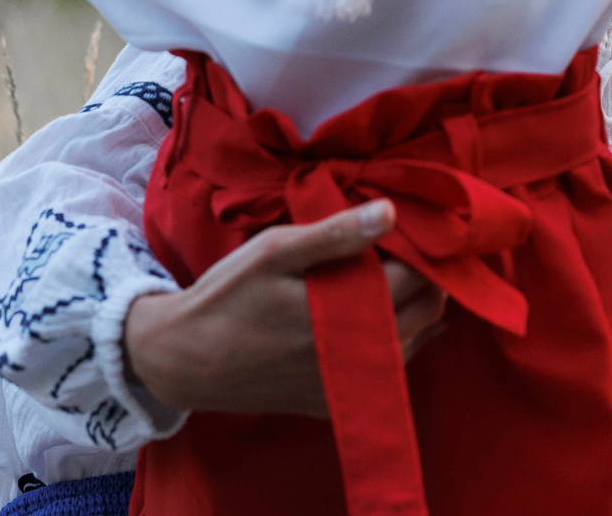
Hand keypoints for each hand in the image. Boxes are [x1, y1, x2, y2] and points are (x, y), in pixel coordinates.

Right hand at [119, 200, 446, 417]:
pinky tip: (381, 313)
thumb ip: (336, 234)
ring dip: (416, 308)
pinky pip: (388, 369)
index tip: (411, 226)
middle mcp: (356, 357)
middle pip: (425, 312)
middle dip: (427, 277)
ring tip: (395, 275)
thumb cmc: (228, 297)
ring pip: (414, 342)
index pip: (416, 278)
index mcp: (346, 315)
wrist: (184, 359)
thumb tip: (392, 211)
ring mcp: (348, 385)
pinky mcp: (334, 401)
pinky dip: (396, 339)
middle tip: (406, 247)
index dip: (420, 248)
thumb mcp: (275, 252)